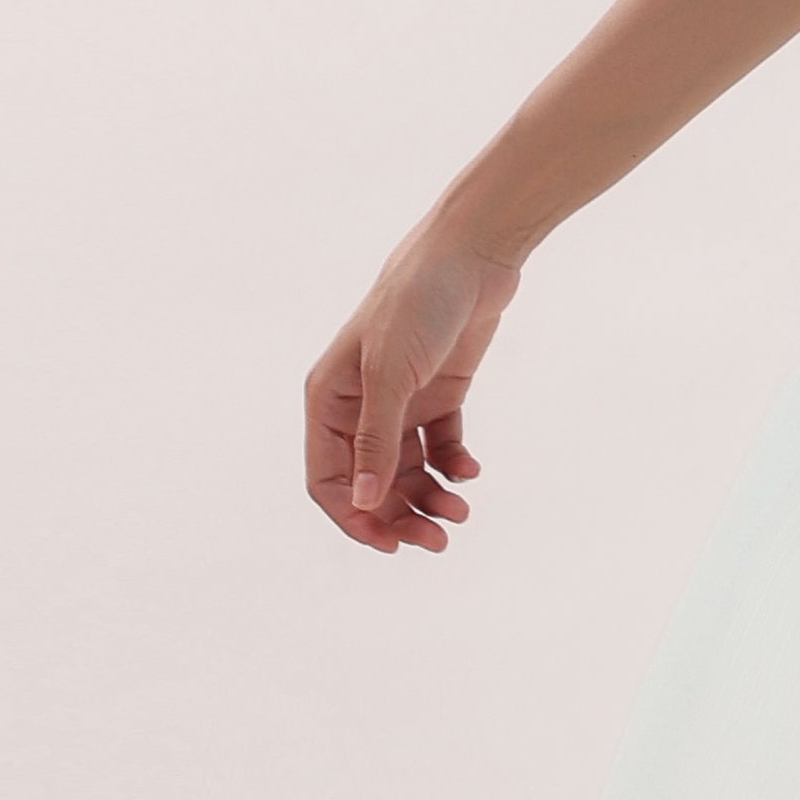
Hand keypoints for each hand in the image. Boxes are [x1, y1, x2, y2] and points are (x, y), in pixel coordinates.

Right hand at [304, 227, 522, 553]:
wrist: (472, 254)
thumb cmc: (419, 302)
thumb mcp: (392, 375)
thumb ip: (376, 441)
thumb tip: (362, 504)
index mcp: (328, 399)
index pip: (328, 479)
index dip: (355, 517)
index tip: (391, 545)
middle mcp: (359, 405)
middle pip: (371, 484)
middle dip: (400, 517)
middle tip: (438, 541)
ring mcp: (400, 400)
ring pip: (408, 471)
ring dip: (430, 498)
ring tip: (460, 513)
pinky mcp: (439, 393)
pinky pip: (441, 446)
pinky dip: (454, 465)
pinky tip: (470, 471)